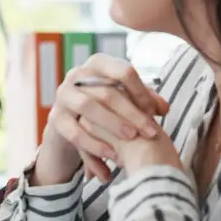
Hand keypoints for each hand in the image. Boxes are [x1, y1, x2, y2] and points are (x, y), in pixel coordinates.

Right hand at [37, 55, 167, 183]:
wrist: (72, 121)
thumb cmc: (105, 105)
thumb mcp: (125, 98)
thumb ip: (145, 100)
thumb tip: (165, 108)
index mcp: (98, 64)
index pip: (123, 71)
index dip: (141, 92)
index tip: (156, 112)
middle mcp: (77, 76)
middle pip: (107, 91)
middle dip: (132, 113)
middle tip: (151, 131)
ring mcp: (63, 96)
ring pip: (87, 107)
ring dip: (112, 124)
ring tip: (131, 139)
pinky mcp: (56, 119)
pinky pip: (74, 132)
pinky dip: (94, 145)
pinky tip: (112, 156)